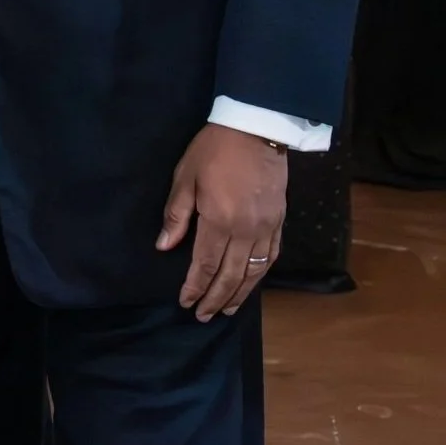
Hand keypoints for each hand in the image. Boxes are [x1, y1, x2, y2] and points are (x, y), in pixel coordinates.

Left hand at [156, 123, 287, 320]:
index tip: (185, 302)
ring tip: (226, 309)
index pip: (206, 264)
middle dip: (215, 297)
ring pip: (255, 270)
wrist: (257, 128)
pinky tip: (252, 283)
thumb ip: (176, 214)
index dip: (195, 286)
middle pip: (231, 274)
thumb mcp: (185, 177)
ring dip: (240, 293)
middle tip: (203, 316)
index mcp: (219, 220)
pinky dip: (261, 274)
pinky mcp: (280, 220)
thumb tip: (165, 246)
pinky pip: (272, 255)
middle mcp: (246, 230)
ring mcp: (267, 226)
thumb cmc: (213, 150)